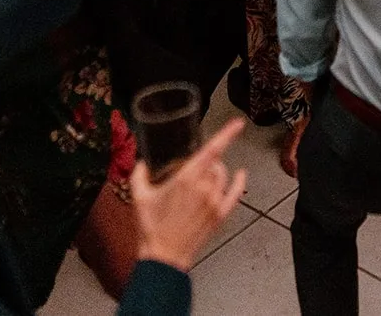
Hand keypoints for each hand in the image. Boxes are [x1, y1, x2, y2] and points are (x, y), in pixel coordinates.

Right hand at [132, 118, 247, 271]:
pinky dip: (239, 182)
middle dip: (207, 161)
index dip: (226, 134)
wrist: (163, 256)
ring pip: (223, 176)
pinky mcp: (220, 215)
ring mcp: (214, 202)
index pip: (211, 151)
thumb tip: (141, 162)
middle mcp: (203, 188)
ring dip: (217, 171)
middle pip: (215, 164)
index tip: (237, 123)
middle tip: (192, 169)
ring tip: (203, 178)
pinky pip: (236, 194)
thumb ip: (139, 174)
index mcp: (185, 179)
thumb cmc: (151, 227)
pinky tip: (240, 174)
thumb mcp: (139, 196)